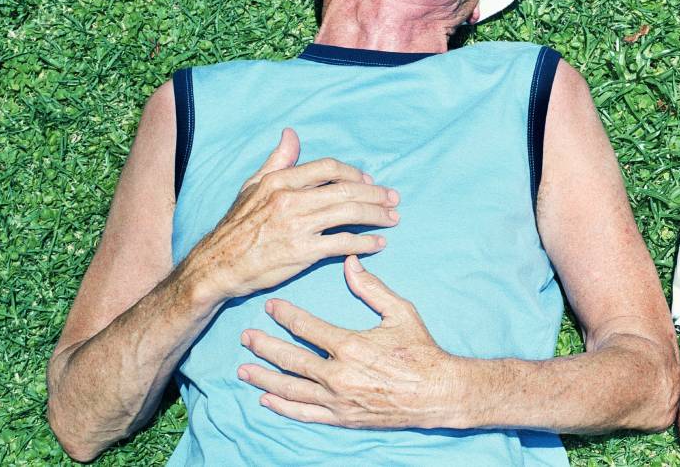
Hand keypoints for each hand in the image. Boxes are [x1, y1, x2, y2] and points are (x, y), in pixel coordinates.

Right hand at [181, 129, 399, 304]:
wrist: (217, 266)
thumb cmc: (235, 226)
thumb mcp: (252, 186)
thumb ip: (277, 160)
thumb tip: (291, 134)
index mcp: (280, 181)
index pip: (329, 168)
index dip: (354, 173)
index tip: (369, 180)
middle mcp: (290, 200)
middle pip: (346, 190)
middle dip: (375, 194)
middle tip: (393, 199)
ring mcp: (298, 226)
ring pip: (349, 214)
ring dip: (376, 215)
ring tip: (393, 219)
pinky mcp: (302, 252)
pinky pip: (343, 243)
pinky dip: (365, 242)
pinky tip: (378, 243)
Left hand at [238, 256, 460, 428]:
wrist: (436, 392)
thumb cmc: (420, 350)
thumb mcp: (400, 312)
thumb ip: (371, 288)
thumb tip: (350, 262)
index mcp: (350, 345)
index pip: (306, 327)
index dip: (285, 315)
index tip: (270, 307)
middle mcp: (337, 374)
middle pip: (290, 359)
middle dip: (264, 346)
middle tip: (246, 338)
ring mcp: (337, 399)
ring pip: (290, 388)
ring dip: (264, 378)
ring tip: (243, 369)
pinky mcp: (341, 417)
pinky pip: (304, 413)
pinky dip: (282, 407)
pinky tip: (266, 399)